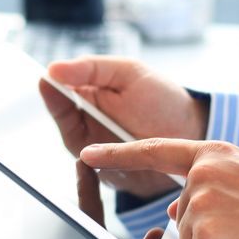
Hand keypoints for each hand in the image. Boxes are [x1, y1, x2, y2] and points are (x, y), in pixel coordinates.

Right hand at [43, 56, 208, 197]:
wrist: (191, 135)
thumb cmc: (162, 100)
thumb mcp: (128, 73)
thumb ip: (92, 68)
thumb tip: (53, 68)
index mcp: (90, 91)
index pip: (60, 87)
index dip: (52, 85)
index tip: (47, 79)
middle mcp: (86, 119)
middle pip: (61, 114)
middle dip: (60, 105)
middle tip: (60, 94)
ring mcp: (93, 145)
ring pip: (73, 140)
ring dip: (77, 131)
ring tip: (84, 118)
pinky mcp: (103, 170)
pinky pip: (88, 166)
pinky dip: (90, 158)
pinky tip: (93, 149)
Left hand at [81, 140, 238, 238]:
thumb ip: (214, 181)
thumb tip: (178, 209)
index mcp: (214, 153)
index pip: (155, 150)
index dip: (118, 154)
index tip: (89, 153)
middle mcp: (202, 173)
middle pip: (181, 211)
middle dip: (205, 225)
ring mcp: (202, 202)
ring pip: (189, 237)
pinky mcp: (205, 232)